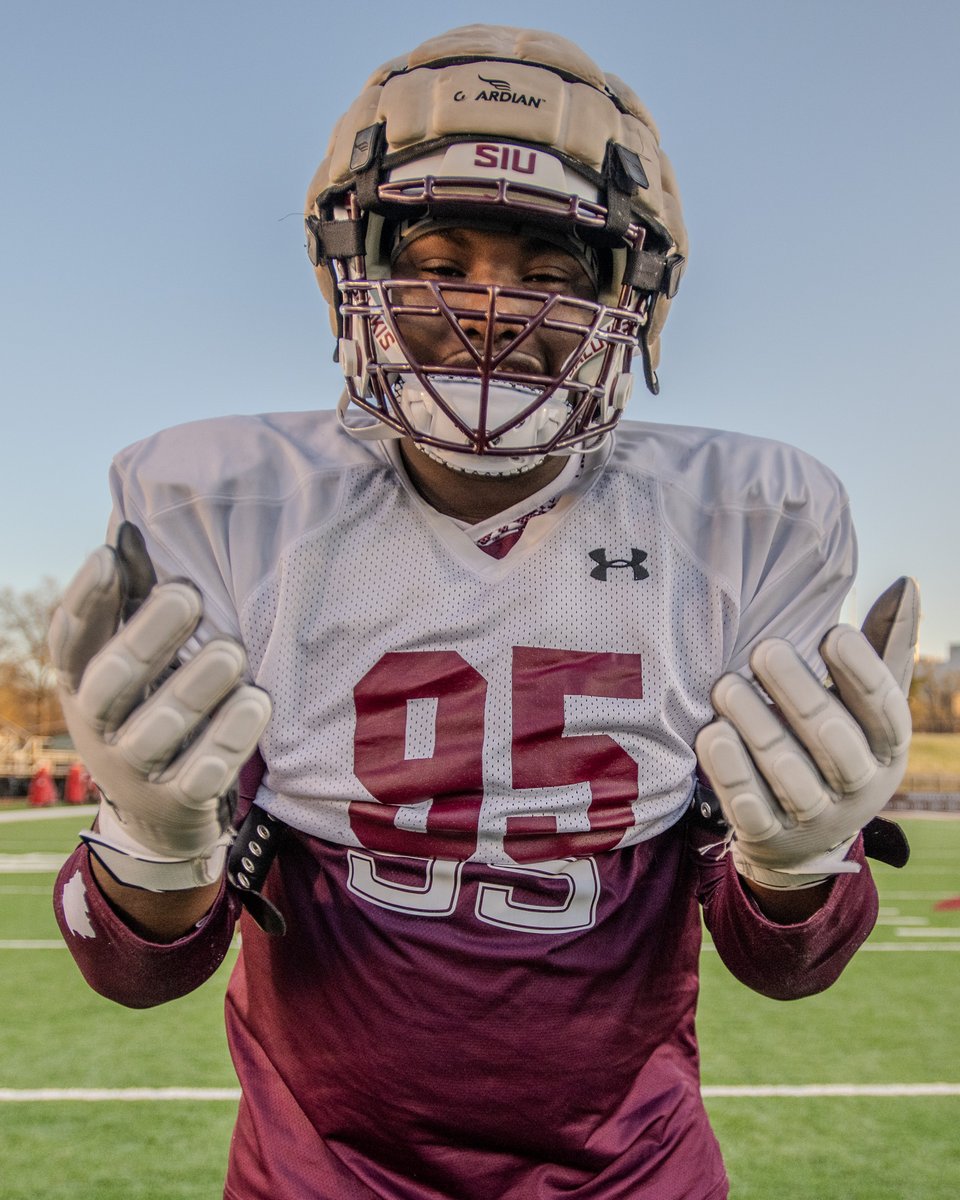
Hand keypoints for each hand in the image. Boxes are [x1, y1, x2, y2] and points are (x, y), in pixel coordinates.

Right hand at [49, 528, 271, 889]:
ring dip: (197, 687)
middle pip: (111, 683)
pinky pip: (203, 773)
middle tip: (188, 595)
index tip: (107, 557)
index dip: (85, 601)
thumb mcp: (132, 661)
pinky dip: (230, 737)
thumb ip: (131, 602)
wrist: (161, 814)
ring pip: (159, 729)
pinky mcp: (178, 802)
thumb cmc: (150, 705)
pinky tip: (257, 702)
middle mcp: (98, 729)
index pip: (70, 641)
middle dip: (148, 637)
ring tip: (233, 651)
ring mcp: (135, 772)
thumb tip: (129, 530)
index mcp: (80, 684)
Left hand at [694, 578, 918, 889]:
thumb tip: (906, 584)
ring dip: (755, 725)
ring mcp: (814, 818)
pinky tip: (711, 734)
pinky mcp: (769, 838)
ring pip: (786, 773)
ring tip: (725, 685)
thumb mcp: (866, 706)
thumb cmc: (836, 744)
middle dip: (796, 692)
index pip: (886, 712)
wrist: (802, 840)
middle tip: (763, 648)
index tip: (833, 633)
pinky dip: (730, 771)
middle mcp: (858, 787)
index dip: (863, 674)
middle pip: (831, 739)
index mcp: (887, 748)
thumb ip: (885, 648)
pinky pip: (750, 808)